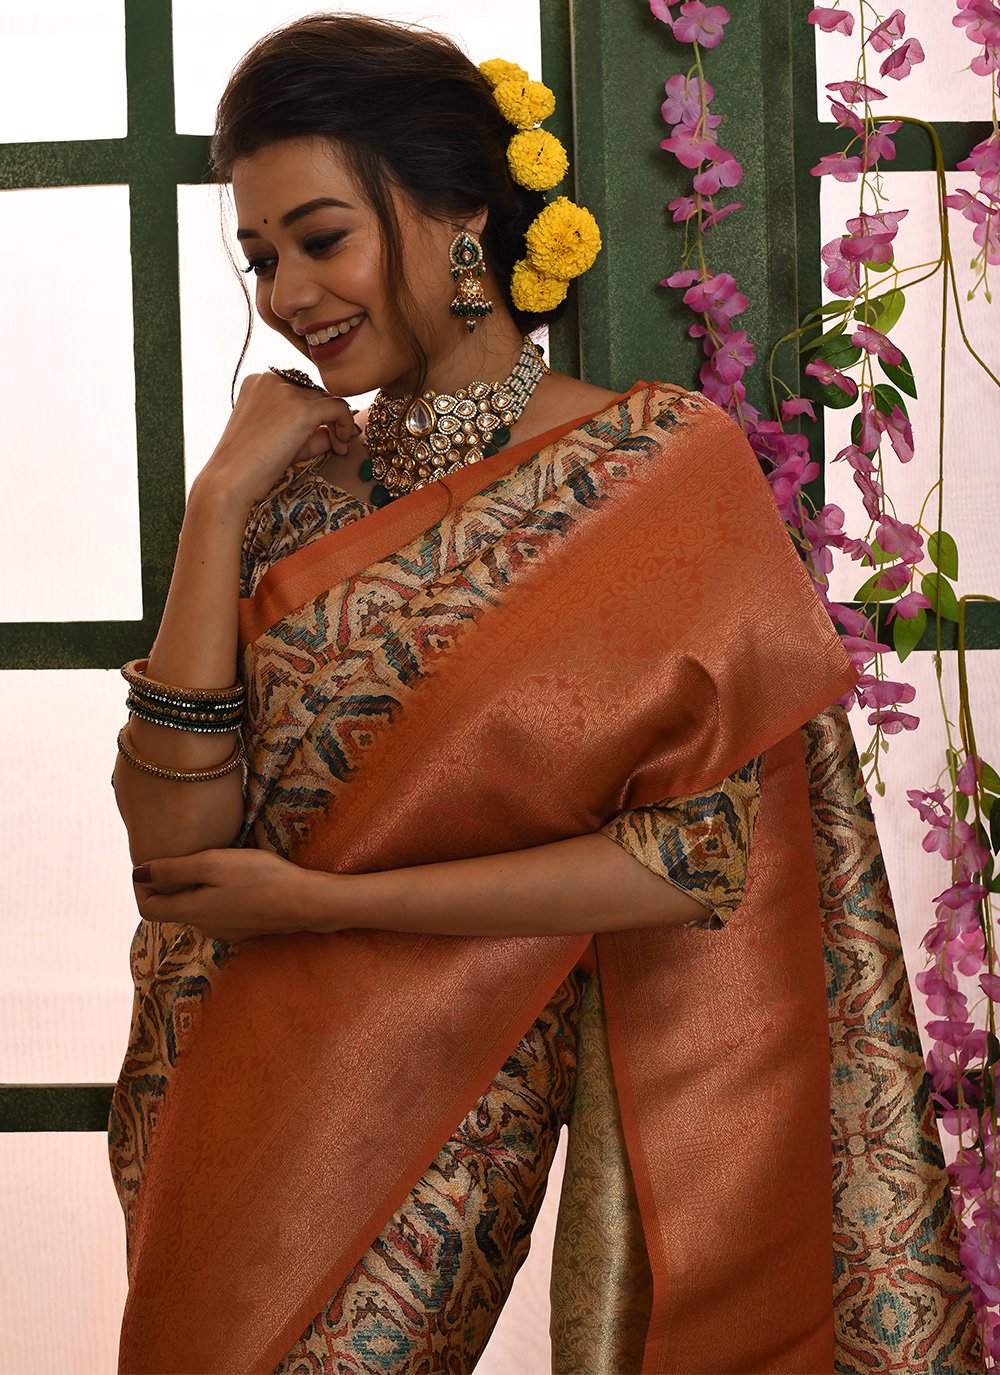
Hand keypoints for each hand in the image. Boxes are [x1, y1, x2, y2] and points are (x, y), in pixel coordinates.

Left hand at [131, 848, 334, 941]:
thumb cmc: (260, 878)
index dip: (142, 887)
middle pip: (172, 908)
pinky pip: (218, 911)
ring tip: (211, 861)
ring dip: (195, 888)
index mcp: (192, 911)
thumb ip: (173, 869)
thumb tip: (137, 874)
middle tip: (182, 855)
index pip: (148, 908)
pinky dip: (216, 894)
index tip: (152, 863)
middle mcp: (204, 926)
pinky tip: (235, 877)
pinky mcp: (245, 928)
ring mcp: (226, 930)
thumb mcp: (213, 864)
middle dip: (169, 885)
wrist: (306, 902)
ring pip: (197, 909)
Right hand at [195, 371, 358, 510]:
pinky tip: (342, 444)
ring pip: (327, 400)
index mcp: (258, 382)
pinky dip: (345, 424)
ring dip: (337, 424)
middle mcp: (270, 379)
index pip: (298, 390)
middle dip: (327, 419)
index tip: (323, 434)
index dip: (314, 412)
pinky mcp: (301, 409)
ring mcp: (286, 392)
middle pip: (314, 394)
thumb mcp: (279, 439)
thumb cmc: (249, 466)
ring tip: (336, 448)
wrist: (230, 481)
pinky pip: (338, 407)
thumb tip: (339, 430)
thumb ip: (308, 430)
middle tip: (334, 446)